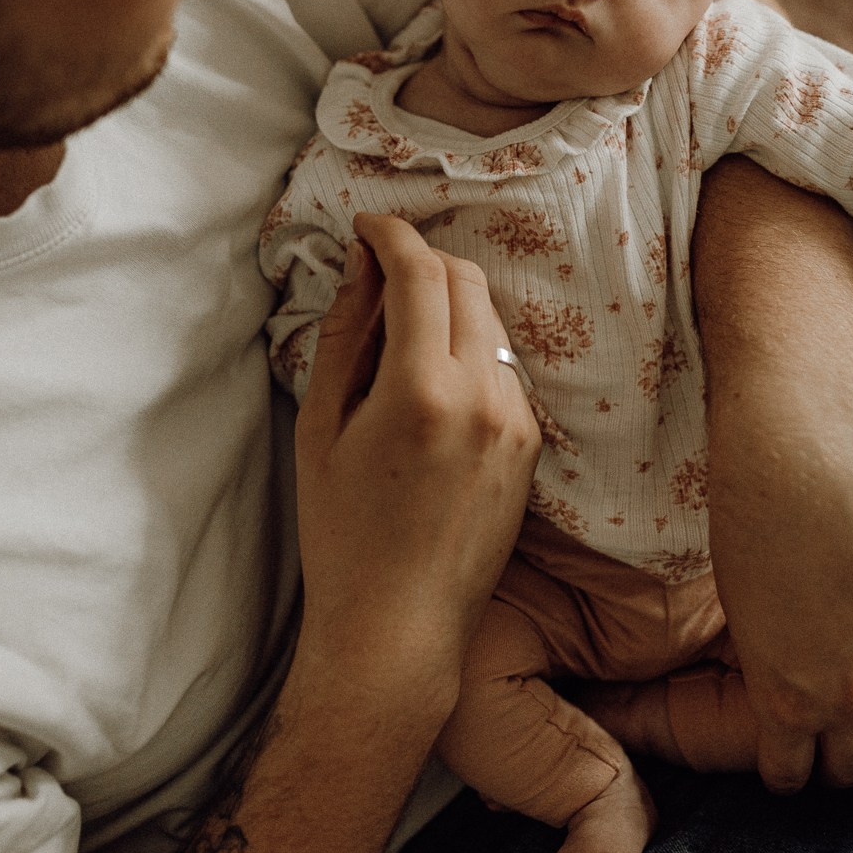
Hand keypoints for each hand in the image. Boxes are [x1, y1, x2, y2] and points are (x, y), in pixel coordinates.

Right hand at [293, 212, 539, 701]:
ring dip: (448, 302)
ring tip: (398, 325)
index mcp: (421, 391)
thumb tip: (360, 267)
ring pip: (490, 321)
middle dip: (423, 258)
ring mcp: (516, 422)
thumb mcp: (321, 428)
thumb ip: (345, 336)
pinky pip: (503, 368)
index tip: (367, 227)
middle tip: (380, 266)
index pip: (421, 273)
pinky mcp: (531, 445)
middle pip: (466, 282)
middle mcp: (482, 398)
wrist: (399, 625)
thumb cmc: (342, 534)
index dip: (392, 235)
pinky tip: (429, 378)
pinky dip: (468, 349)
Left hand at [708, 447, 852, 792]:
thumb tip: (790, 673)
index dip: (787, 773)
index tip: (787, 765)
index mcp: (788, 702)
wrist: (806, 472)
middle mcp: (850, 694)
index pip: (792, 774)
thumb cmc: (750, 533)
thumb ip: (775, 663)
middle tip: (833, 749)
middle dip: (842, 764)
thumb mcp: (742, 616)